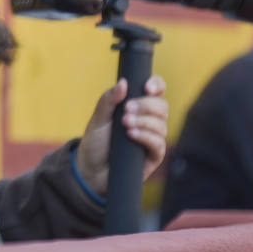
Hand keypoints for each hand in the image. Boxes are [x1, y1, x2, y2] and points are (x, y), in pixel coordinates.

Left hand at [75, 76, 168, 195]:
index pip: (156, 90)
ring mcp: (153, 138)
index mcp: (138, 107)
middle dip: (146, 105)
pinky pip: (159, 144)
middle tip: (126, 110)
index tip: (146, 88)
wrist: (90, 169)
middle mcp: (149, 121)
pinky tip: (132, 135)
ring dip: (144, 121)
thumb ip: (109, 100)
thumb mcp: (98, 118)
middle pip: (162, 106)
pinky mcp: (153, 156)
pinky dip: (146, 136)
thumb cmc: (96, 141)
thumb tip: (123, 82)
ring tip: (125, 123)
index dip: (156, 85)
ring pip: (162, 124)